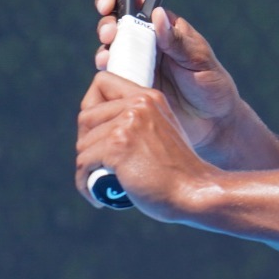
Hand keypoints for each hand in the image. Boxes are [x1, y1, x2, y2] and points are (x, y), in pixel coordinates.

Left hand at [75, 70, 213, 215]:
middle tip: (97, 164)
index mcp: (149, 97)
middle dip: (86, 143)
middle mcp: (138, 105)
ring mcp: (127, 125)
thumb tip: (97, 129)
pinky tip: (98, 196)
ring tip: (100, 182)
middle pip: (86, 116)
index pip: (102, 82)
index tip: (96, 133)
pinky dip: (85, 183)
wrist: (195, 192)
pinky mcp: (117, 147)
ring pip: (83, 144)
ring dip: (86, 168)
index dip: (91, 107)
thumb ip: (138, 122)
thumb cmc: (178, 173)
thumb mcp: (161, 133)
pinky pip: (84, 163)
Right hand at [94, 0, 240, 157]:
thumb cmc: (212, 85)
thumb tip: (157, 14)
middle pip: (116, 26)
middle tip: (110, 34)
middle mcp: (147, 44)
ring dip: (103, 50)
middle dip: (107, 26)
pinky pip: (111, 77)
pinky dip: (105, 74)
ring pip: (110, 51)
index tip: (109, 4)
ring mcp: (137, 65)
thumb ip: (177, 41)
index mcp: (165, 28)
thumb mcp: (199, 60)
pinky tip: (108, 74)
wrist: (212, 123)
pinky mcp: (130, 87)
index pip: (136, 6)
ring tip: (107, 58)